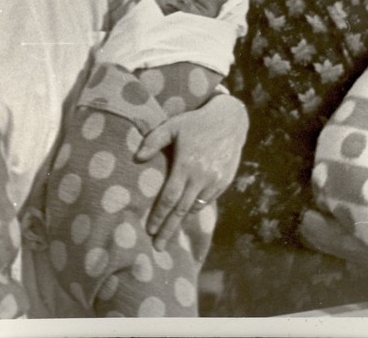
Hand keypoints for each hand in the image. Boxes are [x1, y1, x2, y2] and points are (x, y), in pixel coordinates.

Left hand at [135, 95, 247, 250]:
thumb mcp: (172, 125)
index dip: (158, 216)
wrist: (230, 121)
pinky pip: (207, 201)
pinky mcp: (225, 182)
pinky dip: (195, 209)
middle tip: (157, 247)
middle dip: (168, 230)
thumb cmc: (196, 122)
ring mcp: (215, 181)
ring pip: (195, 208)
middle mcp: (201, 177)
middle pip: (181, 210)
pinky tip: (186, 213)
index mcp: (186, 165)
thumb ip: (154, 141)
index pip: (169, 198)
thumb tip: (137, 158)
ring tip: (169, 233)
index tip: (149, 230)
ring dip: (181, 221)